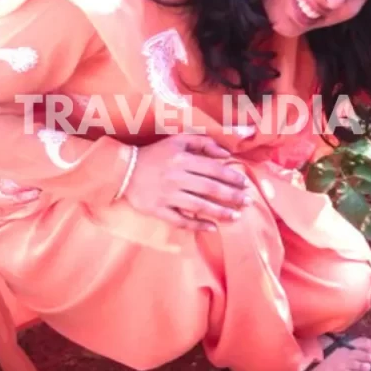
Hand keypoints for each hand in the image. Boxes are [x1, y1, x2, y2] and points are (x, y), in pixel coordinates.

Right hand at [121, 134, 251, 231]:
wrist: (122, 169)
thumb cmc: (155, 154)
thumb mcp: (178, 141)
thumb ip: (203, 142)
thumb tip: (225, 153)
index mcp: (183, 159)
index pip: (214, 170)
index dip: (232, 177)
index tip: (245, 184)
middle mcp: (177, 177)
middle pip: (210, 188)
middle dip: (232, 196)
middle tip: (248, 202)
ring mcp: (167, 195)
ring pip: (199, 206)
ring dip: (220, 212)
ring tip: (236, 217)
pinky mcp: (157, 210)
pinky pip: (179, 220)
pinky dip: (196, 225)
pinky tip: (212, 229)